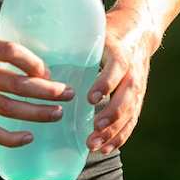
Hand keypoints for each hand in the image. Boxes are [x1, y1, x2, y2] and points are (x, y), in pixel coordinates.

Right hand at [0, 27, 73, 145]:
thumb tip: (27, 41)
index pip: (10, 52)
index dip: (33, 62)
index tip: (47, 69)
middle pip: (15, 84)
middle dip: (46, 90)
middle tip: (67, 93)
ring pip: (7, 108)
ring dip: (36, 113)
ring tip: (56, 113)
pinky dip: (10, 138)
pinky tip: (29, 137)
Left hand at [85, 4, 156, 154]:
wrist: (138, 31)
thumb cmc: (108, 33)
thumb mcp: (96, 32)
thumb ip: (76, 42)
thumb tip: (40, 51)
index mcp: (120, 53)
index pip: (117, 69)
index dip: (105, 84)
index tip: (90, 99)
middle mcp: (133, 72)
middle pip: (126, 96)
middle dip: (110, 116)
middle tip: (93, 130)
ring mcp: (139, 87)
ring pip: (130, 112)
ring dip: (113, 132)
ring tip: (95, 146)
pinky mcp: (139, 98)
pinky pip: (132, 120)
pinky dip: (121, 136)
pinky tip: (106, 148)